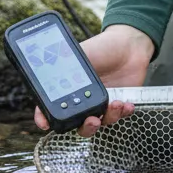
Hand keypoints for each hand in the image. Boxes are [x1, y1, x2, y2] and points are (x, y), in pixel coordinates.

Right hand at [33, 24, 154, 136]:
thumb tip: (47, 70)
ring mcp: (100, 104)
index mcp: (69, 87)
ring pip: (99, 123)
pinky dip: (123, 113)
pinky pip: (119, 116)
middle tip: (92, 121)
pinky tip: (127, 105)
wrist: (128, 46)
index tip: (44, 124)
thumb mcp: (82, 54)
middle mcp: (82, 100)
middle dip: (85, 127)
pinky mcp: (118, 105)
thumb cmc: (102, 47)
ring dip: (108, 118)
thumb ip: (66, 65)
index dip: (45, 117)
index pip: (52, 107)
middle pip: (77, 123)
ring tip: (115, 105)